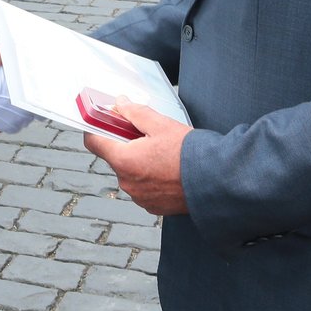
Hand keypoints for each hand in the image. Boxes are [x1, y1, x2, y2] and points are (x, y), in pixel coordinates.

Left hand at [84, 100, 192, 215]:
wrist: (216, 182)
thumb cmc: (190, 153)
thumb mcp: (161, 124)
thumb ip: (135, 112)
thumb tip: (120, 104)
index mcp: (124, 160)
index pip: (93, 142)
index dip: (96, 127)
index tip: (104, 120)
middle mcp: (127, 183)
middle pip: (115, 157)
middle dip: (126, 143)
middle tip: (146, 133)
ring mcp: (139, 197)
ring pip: (130, 173)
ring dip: (139, 161)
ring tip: (163, 153)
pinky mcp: (153, 206)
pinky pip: (143, 187)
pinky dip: (150, 177)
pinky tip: (169, 169)